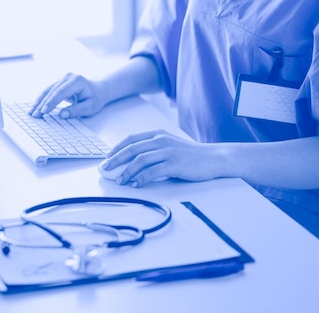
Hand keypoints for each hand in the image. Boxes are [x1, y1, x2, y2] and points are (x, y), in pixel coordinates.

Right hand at [29, 73, 106, 118]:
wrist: (97, 90)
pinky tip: (35, 107)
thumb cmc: (95, 98)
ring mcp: (63, 78)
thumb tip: (62, 115)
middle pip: (52, 91)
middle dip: (42, 104)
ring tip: (32, 113)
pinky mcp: (59, 83)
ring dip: (39, 102)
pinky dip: (41, 100)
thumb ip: (76, 110)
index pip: (61, 92)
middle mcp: (68, 77)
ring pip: (48, 91)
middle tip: (35, 115)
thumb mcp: (89, 107)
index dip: (51, 102)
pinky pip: (48, 91)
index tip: (44, 111)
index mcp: (77, 81)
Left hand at [102, 130, 222, 186]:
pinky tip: (136, 183)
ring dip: (127, 170)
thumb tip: (132, 162)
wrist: (212, 158)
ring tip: (119, 180)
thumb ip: (153, 149)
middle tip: (105, 168)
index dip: (117, 148)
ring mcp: (168, 151)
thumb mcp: (169, 146)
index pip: (132, 139)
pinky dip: (142, 178)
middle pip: (132, 148)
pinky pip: (153, 171)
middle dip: (116, 159)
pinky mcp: (174, 164)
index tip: (107, 157)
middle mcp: (161, 140)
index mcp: (158, 134)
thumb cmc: (190, 155)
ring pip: (140, 160)